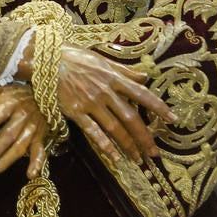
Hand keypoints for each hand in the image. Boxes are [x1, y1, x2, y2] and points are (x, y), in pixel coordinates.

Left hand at [0, 84, 49, 181]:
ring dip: (3, 163)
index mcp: (10, 105)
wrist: (46, 97)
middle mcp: (21, 119)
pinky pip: (39, 153)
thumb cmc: (17, 96)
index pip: (0, 114)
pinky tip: (30, 175)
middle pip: (6, 137)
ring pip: (17, 149)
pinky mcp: (39, 139)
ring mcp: (31, 131)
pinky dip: (37, 164)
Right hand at [54, 44, 174, 165]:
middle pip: (130, 117)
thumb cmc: (72, 57)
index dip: (158, 107)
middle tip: (155, 153)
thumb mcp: (101, 59)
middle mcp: (104, 91)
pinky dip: (105, 145)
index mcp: (112, 77)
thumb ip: (123, 70)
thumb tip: (145, 76)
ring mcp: (90, 102)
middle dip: (145, 137)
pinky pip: (93, 131)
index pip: (141, 94)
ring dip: (128, 145)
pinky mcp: (75, 111)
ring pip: (115, 128)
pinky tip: (115, 157)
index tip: (173, 119)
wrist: (44, 59)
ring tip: (138, 159)